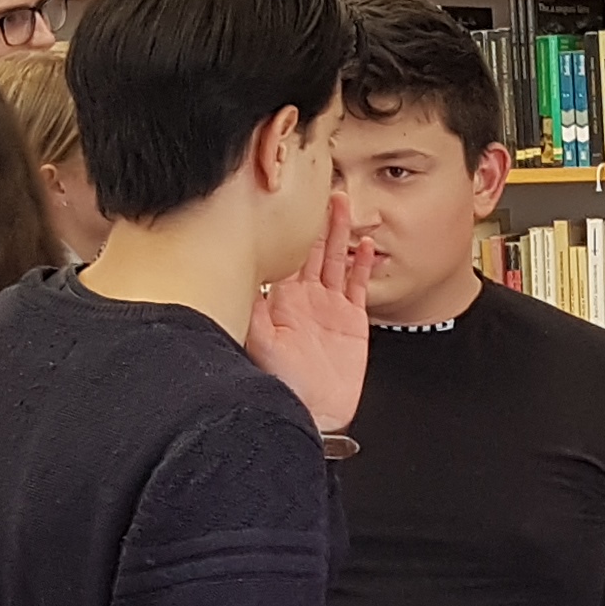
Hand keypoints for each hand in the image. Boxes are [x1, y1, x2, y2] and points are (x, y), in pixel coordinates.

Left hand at [246, 192, 377, 434]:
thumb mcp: (258, 342)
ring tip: (344, 206)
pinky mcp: (352, 321)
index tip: (289, 201)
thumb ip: (252, 307)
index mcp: (280, 300)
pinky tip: (366, 246)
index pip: (285, 254)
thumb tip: (238, 272)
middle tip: (324, 192)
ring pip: (336, 260)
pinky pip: (357, 286)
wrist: (312, 413)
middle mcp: (304, 299)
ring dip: (340, 234)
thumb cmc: (280, 383)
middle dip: (318, 222)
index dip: (289, 229)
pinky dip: (362, 264)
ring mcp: (329, 308)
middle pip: (313, 250)